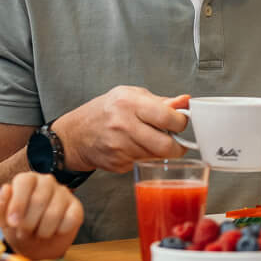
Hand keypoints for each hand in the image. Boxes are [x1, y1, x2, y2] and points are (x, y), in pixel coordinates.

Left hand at [0, 172, 84, 259]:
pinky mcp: (77, 206)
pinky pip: (70, 219)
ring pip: (54, 212)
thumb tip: (6, 188)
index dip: (18, 203)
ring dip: (43, 230)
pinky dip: (60, 231)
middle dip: (28, 223)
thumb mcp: (5, 221)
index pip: (24, 182)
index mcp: (27, 180)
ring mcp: (64, 193)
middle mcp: (46, 181)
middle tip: (23, 234)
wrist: (39, 246)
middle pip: (38, 199)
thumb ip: (1, 205)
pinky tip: (55, 232)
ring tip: (37, 235)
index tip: (13, 223)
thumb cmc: (20, 229)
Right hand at [52, 87, 191, 174]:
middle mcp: (123, 125)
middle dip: (178, 146)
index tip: (182, 122)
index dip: (182, 122)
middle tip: (176, 141)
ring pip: (157, 157)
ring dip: (161, 151)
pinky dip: (146, 157)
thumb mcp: (130, 96)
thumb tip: (184, 101)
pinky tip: (136, 148)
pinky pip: (144, 163)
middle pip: (166, 145)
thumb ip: (160, 101)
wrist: (76, 135)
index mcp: (129, 103)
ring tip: (152, 140)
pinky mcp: (119, 164)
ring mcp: (120, 147)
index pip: (167, 117)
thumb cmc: (105, 112)